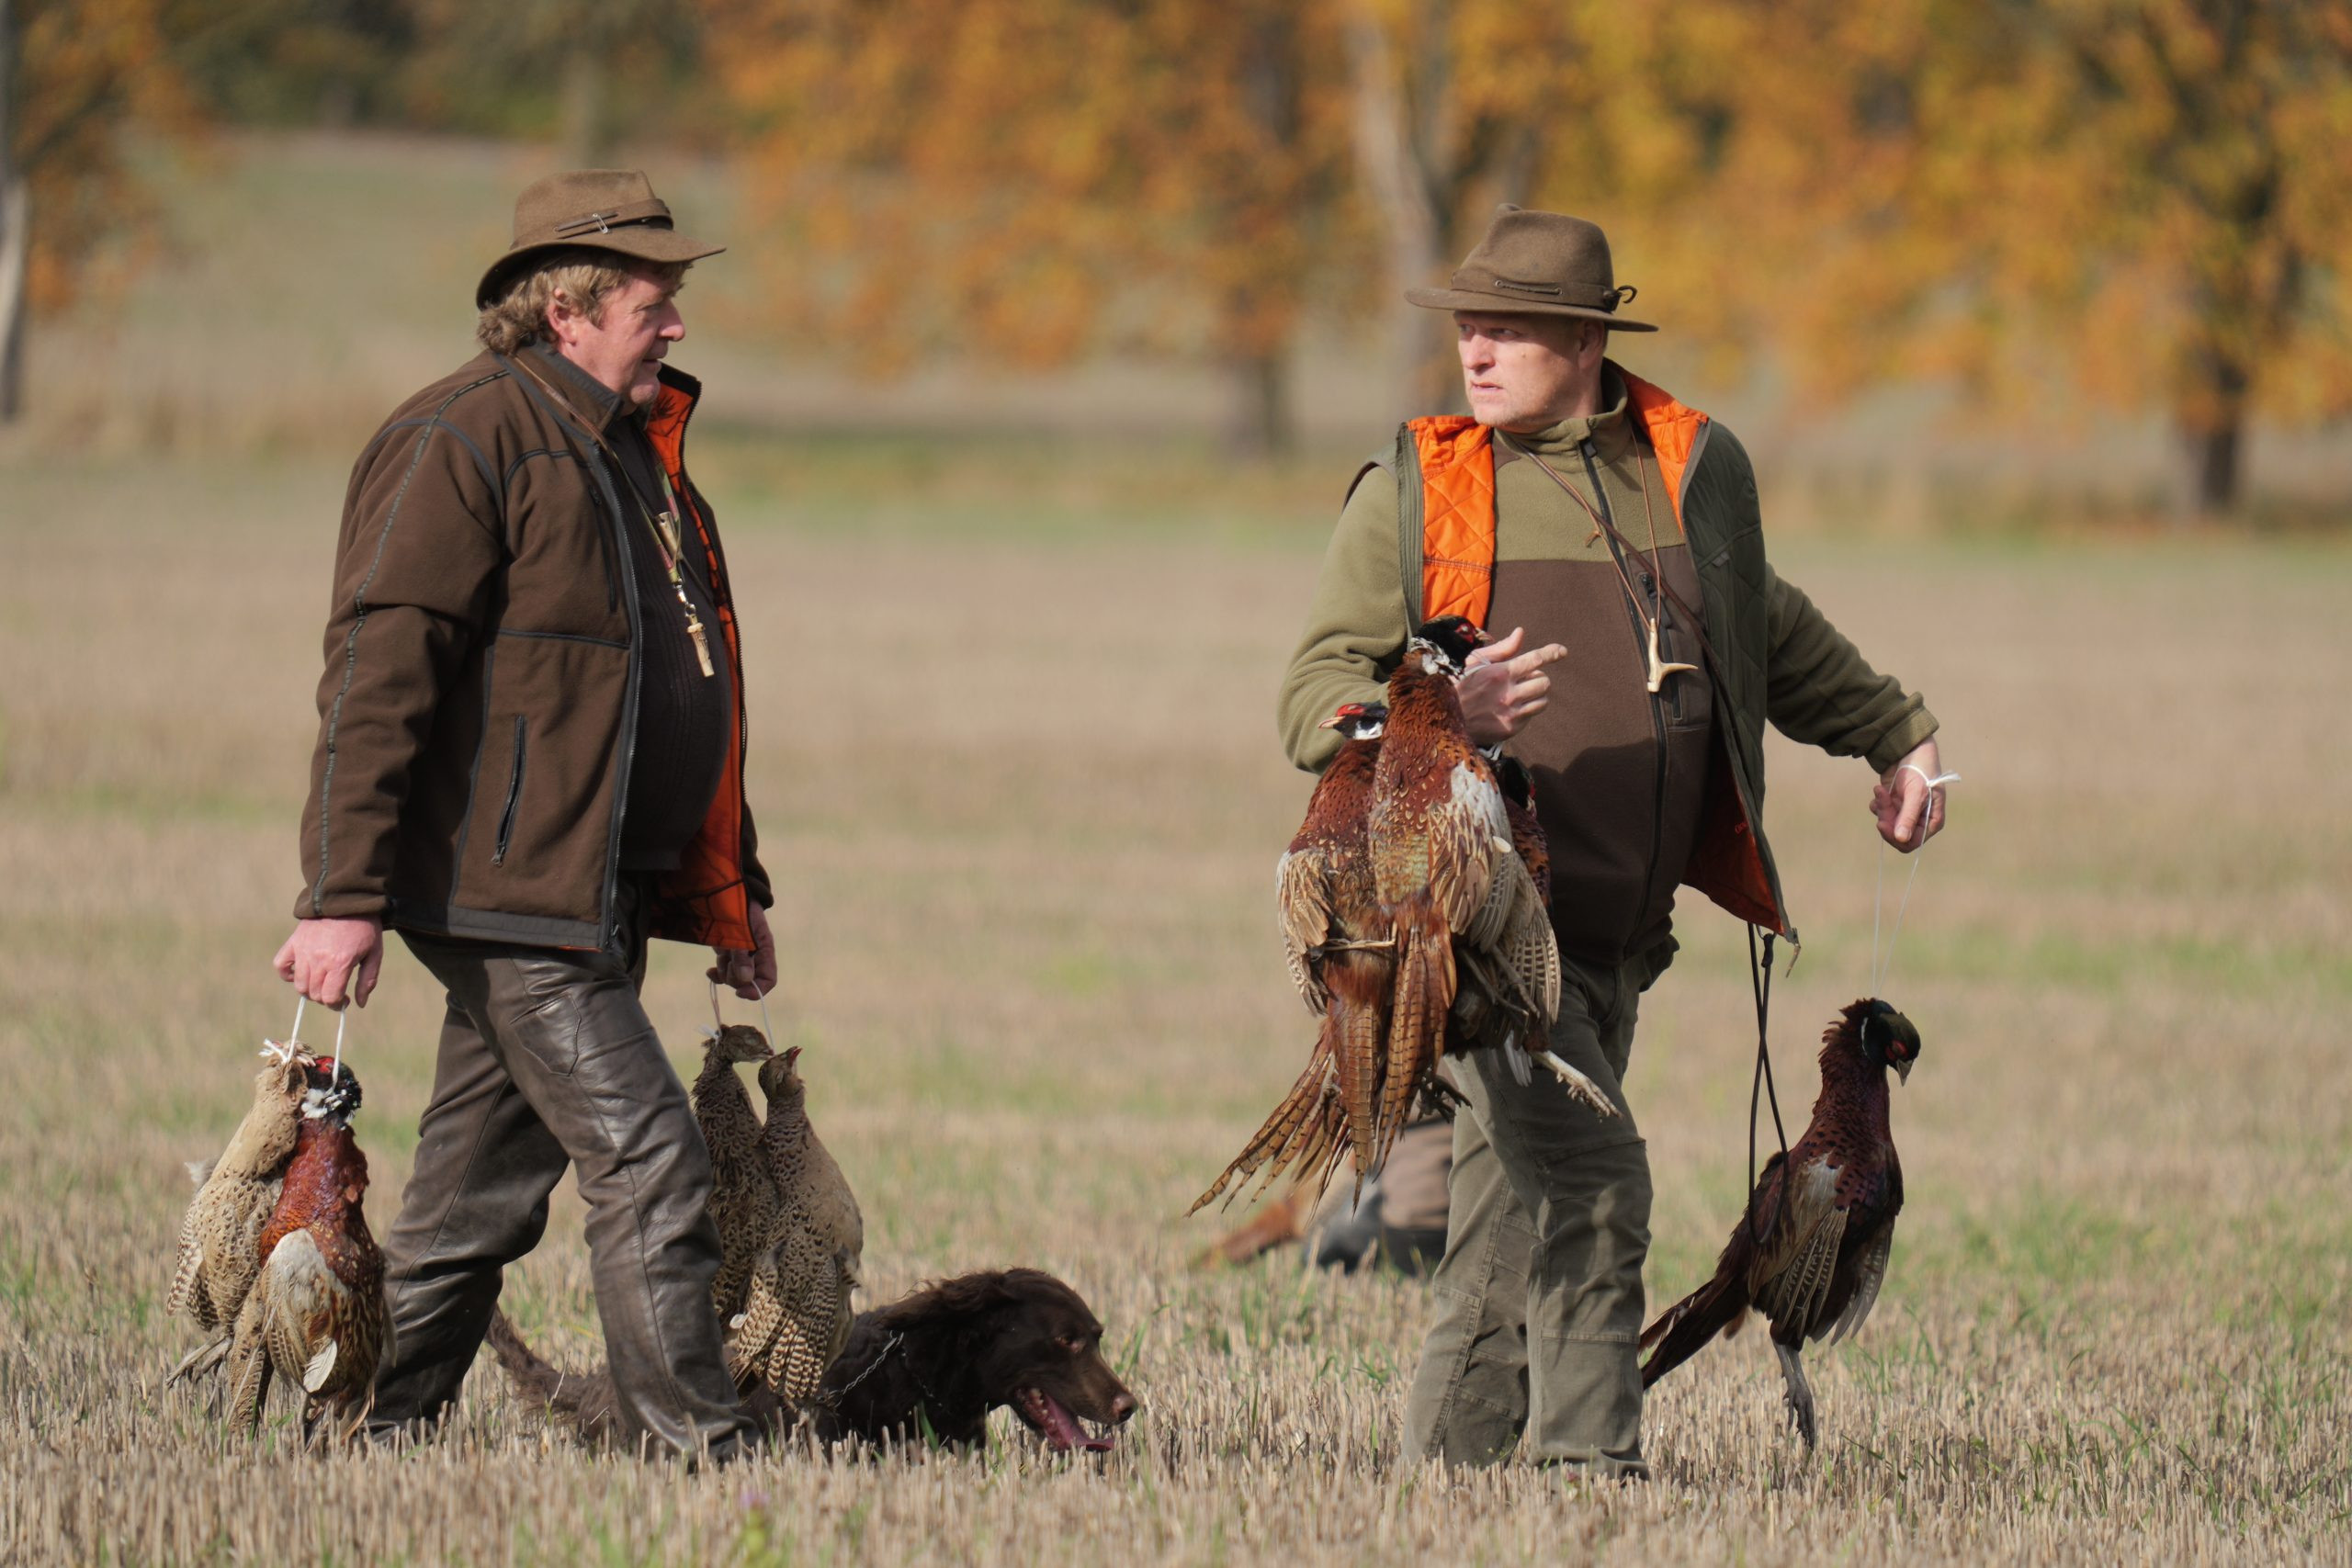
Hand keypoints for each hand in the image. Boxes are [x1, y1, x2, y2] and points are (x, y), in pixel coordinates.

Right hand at [273, 916, 383, 1007]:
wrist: (347, 900)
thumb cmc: (365, 928)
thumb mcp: (375, 954)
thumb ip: (367, 980)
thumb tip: (359, 1004)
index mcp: (340, 963)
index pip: (329, 997)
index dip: (337, 1004)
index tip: (344, 1000)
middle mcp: (318, 959)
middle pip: (314, 994)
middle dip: (325, 997)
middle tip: (335, 990)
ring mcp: (303, 951)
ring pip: (298, 984)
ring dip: (309, 989)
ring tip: (321, 981)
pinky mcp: (293, 942)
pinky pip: (280, 965)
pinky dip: (287, 973)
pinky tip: (299, 972)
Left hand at [707, 899, 777, 1000]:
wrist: (724, 891)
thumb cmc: (735, 907)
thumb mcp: (739, 930)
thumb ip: (742, 955)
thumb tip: (746, 981)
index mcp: (764, 949)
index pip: (768, 979)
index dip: (756, 990)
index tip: (739, 992)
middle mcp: (755, 955)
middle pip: (748, 981)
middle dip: (735, 977)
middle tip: (726, 961)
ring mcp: (741, 954)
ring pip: (734, 977)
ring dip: (724, 971)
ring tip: (720, 953)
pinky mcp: (729, 952)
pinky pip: (725, 971)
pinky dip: (717, 974)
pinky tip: (709, 971)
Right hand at [1454, 626, 1568, 746]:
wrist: (1444, 720)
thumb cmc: (1460, 685)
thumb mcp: (1475, 663)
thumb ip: (1502, 649)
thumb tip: (1520, 632)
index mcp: (1500, 673)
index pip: (1535, 660)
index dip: (1551, 653)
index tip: (1562, 651)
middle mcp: (1508, 694)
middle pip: (1544, 682)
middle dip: (1537, 678)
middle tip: (1524, 679)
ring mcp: (1511, 713)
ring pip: (1542, 700)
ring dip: (1535, 695)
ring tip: (1520, 694)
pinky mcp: (1511, 729)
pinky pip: (1531, 716)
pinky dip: (1525, 710)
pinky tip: (1509, 709)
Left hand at [1871, 739, 1950, 850]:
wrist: (1909, 748)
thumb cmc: (1920, 769)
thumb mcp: (1916, 793)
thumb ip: (1908, 816)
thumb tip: (1901, 839)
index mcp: (1932, 820)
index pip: (1912, 842)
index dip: (1896, 837)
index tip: (1882, 824)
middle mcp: (1920, 819)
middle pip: (1897, 834)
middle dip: (1887, 820)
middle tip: (1880, 804)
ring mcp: (1906, 812)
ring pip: (1888, 823)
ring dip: (1882, 808)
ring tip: (1880, 790)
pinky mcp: (1894, 804)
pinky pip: (1881, 813)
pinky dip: (1878, 802)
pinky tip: (1879, 789)